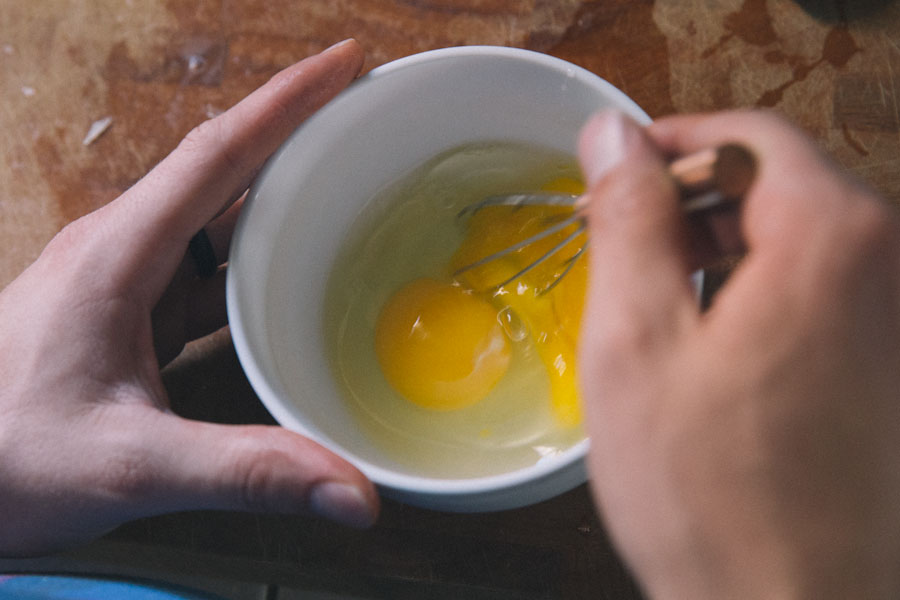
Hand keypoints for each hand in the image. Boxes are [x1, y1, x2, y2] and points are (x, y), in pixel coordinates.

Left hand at [0, 39, 378, 557]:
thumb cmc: (7, 461)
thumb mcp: (132, 466)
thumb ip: (245, 471)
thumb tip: (350, 488)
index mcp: (118, 256)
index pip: (217, 154)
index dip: (287, 103)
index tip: (345, 63)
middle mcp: (120, 250)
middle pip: (224, 172)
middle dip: (298, 139)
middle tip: (368, 123)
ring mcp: (123, 278)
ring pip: (215, 218)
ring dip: (278, 200)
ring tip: (346, 189)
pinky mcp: (129, 310)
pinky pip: (203, 264)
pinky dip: (253, 257)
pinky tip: (288, 274)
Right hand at [577, 110, 899, 598]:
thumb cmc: (709, 492)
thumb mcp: (638, 340)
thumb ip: (629, 220)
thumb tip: (613, 135)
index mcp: (831, 239)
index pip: (749, 136)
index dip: (668, 145)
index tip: (611, 180)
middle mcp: (890, 267)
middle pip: (780, 183)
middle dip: (689, 200)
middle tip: (617, 246)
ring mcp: (897, 321)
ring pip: (798, 240)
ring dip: (718, 249)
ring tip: (654, 301)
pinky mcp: (889, 367)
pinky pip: (819, 294)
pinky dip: (755, 293)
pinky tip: (707, 347)